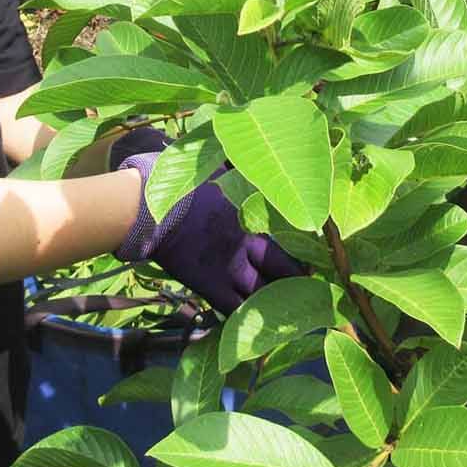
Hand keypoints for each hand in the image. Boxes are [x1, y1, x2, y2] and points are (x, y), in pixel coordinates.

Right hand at [110, 130, 302, 314]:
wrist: (146, 209)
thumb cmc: (180, 181)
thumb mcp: (218, 164)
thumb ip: (241, 163)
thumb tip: (255, 141)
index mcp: (254, 216)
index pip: (294, 240)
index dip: (308, 254)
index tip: (320, 259)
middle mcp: (248, 246)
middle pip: (287, 273)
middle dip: (301, 283)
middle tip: (310, 290)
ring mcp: (229, 269)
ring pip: (266, 297)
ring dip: (278, 305)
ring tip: (288, 312)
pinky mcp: (209, 286)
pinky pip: (236, 312)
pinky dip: (248, 318)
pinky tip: (255, 326)